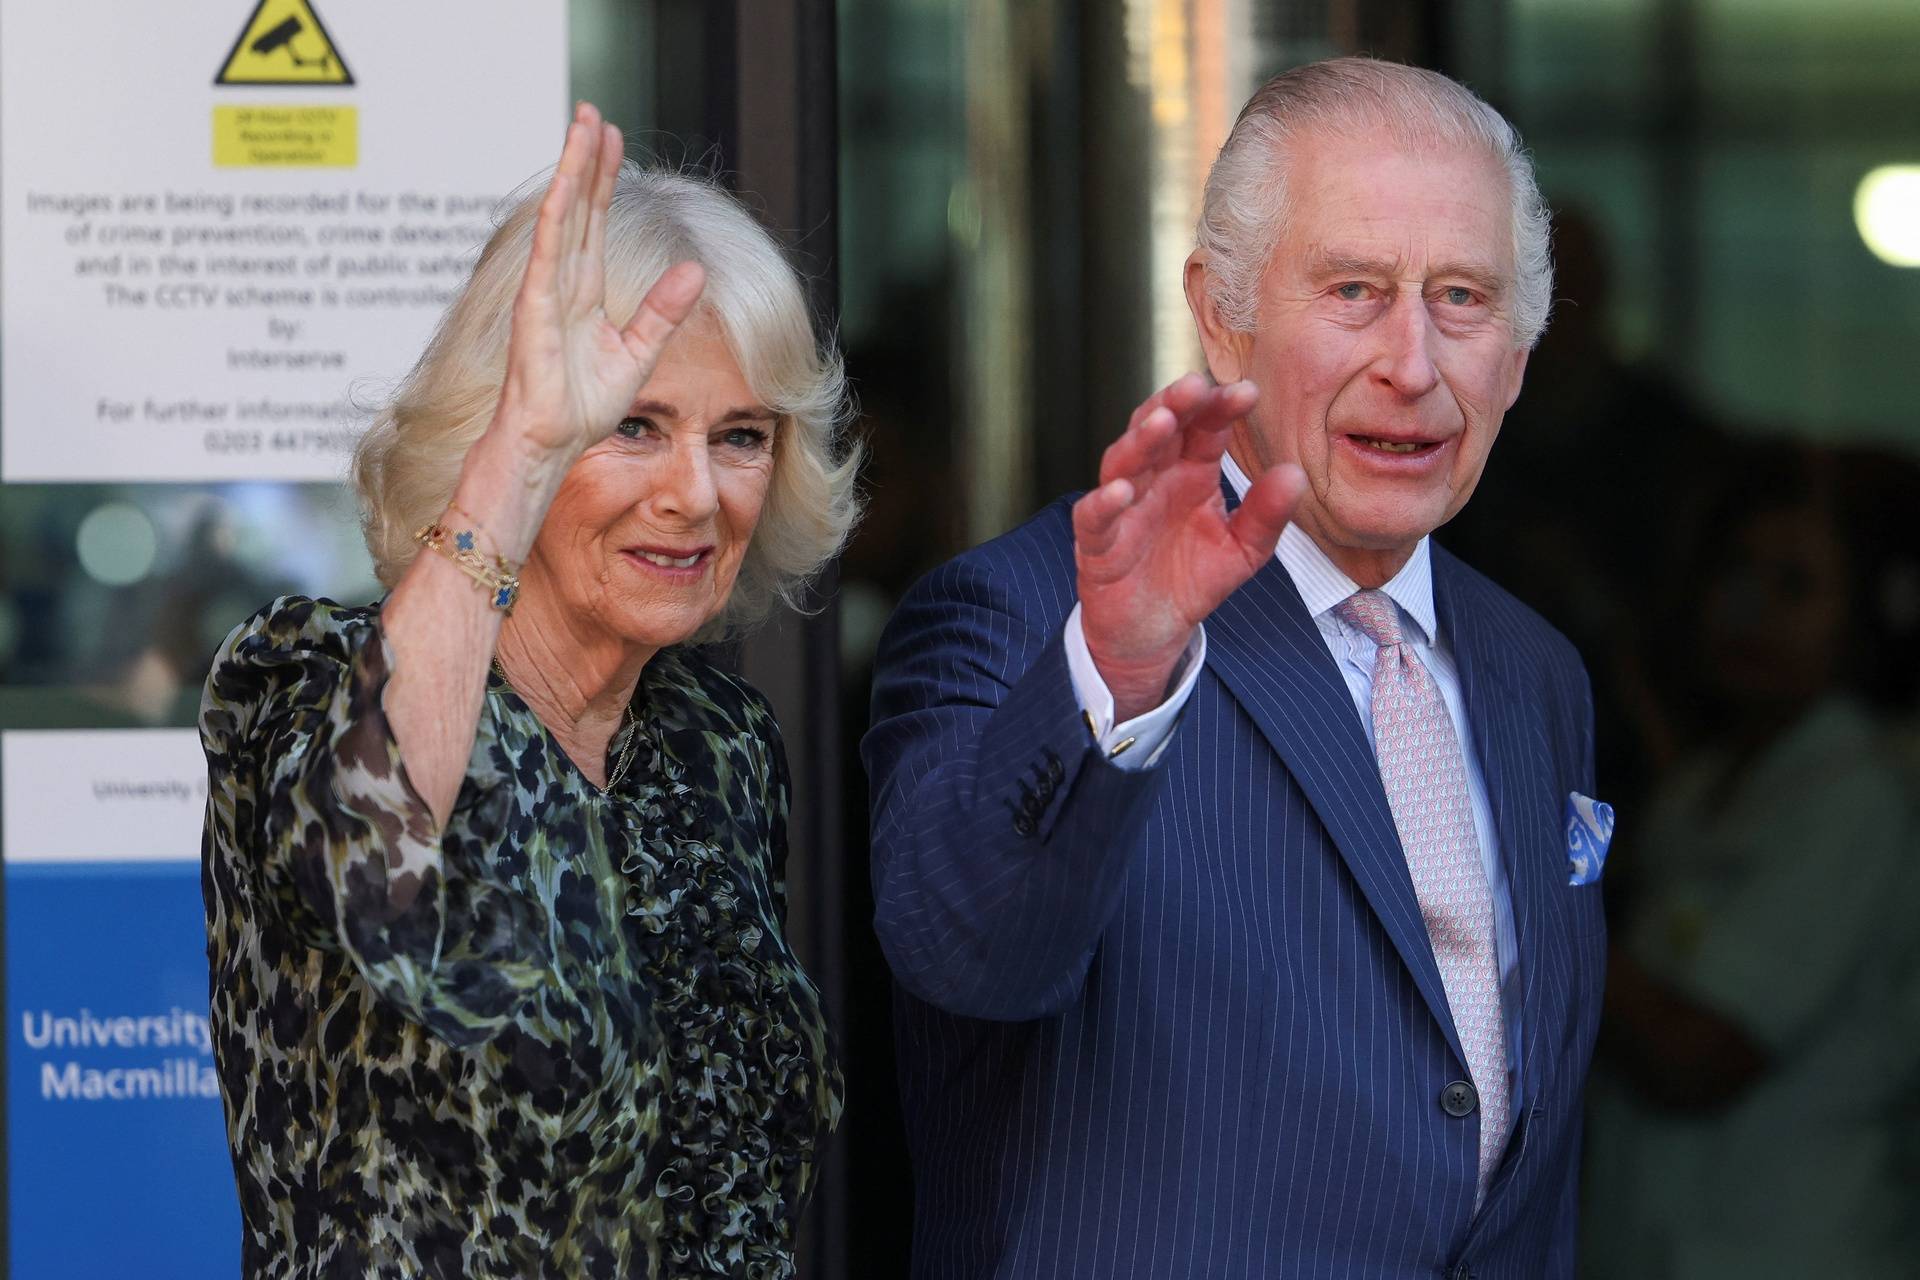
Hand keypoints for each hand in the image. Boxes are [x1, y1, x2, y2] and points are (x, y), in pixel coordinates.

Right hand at [493, 102, 705, 464]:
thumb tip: (695, 270)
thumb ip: (663, 310)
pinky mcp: (533, 309)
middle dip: (585, 158)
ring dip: (571, 171)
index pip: (595, 221)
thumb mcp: (638, 352)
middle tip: (593, 110)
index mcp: (583, 291)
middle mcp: (561, 282)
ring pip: (562, 217)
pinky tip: (566, 187)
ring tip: (582, 126)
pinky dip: (557, 219)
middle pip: (578, 207)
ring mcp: (544, 291)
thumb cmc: (583, 405)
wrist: (553, 442)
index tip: (614, 137)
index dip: (603, 178)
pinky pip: (548, 255)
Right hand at [1073, 373, 1305, 720]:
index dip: (1220, 408)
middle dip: (1175, 405)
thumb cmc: (1191, 579)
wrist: (1152, 631)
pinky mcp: (1097, 544)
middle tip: (1196, 385)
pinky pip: (1094, 518)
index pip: (1203, 428)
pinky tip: (1121, 491)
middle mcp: (1154, 480)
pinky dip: (1104, 503)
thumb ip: (1267, 515)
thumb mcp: (1242, 550)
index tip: (1247, 393)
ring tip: (1162, 422)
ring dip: (1140, 440)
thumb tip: (1296, 474)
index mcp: (1190, 473)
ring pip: (1123, 462)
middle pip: (1158, 430)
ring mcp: (1122, 508)